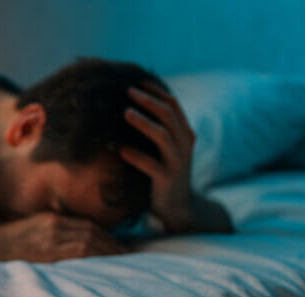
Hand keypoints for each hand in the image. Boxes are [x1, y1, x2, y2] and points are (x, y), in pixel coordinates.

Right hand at [0, 212, 129, 261]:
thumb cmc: (11, 242)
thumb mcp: (34, 229)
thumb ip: (55, 233)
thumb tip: (77, 244)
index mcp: (53, 219)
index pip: (88, 226)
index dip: (107, 236)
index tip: (120, 246)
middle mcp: (55, 226)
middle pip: (93, 232)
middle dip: (112, 244)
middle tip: (129, 255)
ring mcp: (52, 239)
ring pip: (89, 241)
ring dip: (108, 250)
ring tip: (121, 261)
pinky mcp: (47, 252)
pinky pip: (78, 252)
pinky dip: (95, 255)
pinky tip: (104, 264)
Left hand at [120, 81, 198, 232]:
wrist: (178, 208)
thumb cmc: (164, 173)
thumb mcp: (164, 150)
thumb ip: (157, 131)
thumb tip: (129, 107)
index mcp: (185, 134)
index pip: (173, 105)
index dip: (156, 92)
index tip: (137, 81)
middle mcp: (184, 145)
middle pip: (168, 116)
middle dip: (148, 101)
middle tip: (128, 91)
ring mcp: (177, 162)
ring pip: (162, 136)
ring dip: (143, 123)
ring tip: (125, 113)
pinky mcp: (167, 180)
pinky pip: (152, 165)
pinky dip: (136, 156)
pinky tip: (120, 149)